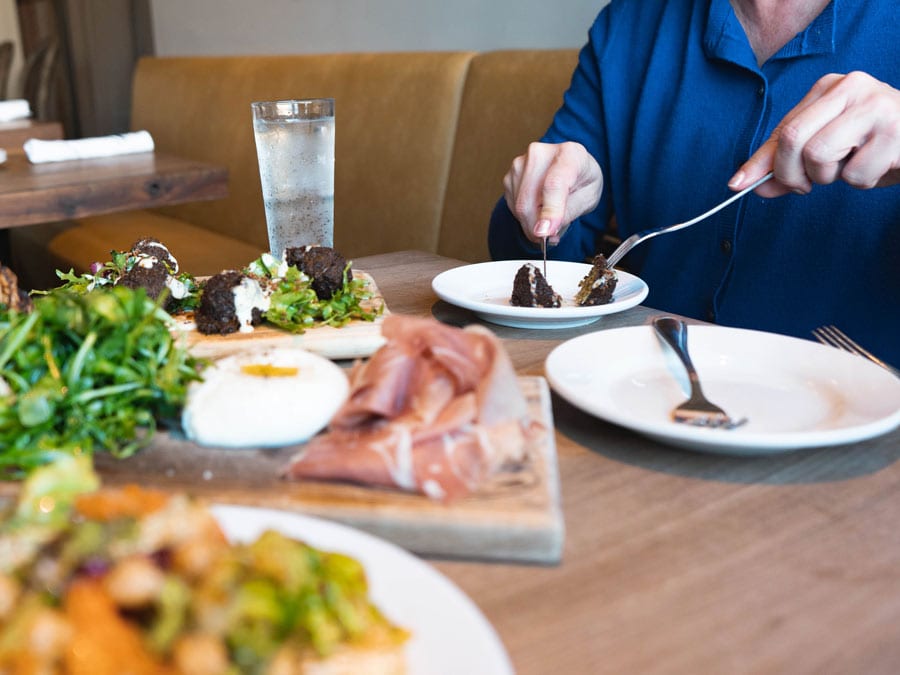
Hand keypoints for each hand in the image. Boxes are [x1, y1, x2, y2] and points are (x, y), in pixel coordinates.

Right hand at [503, 141, 602, 243]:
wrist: (572, 168)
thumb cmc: (582, 180)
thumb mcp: (589, 197)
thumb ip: (569, 211)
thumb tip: (547, 230)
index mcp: (569, 153)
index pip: (554, 184)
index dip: (549, 211)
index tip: (545, 233)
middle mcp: (541, 153)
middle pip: (529, 198)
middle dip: (536, 226)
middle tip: (547, 238)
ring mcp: (521, 163)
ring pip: (519, 205)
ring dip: (531, 223)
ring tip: (547, 222)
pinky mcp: (510, 175)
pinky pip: (513, 206)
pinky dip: (524, 217)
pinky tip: (538, 211)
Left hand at [729, 72, 899, 196]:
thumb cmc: (874, 143)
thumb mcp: (828, 148)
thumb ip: (787, 164)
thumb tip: (744, 184)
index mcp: (829, 88)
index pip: (782, 128)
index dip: (760, 162)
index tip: (740, 185)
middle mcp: (851, 88)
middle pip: (793, 139)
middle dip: (790, 174)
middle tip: (806, 185)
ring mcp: (874, 107)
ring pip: (818, 156)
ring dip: (828, 177)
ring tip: (852, 166)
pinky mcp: (895, 132)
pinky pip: (854, 174)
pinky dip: (861, 182)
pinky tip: (879, 165)